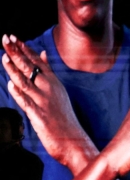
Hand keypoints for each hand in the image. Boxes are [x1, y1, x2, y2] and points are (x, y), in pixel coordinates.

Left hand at [2, 34, 96, 171]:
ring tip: (4, 57)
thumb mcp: (59, 90)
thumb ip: (48, 72)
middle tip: (6, 39)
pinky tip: (12, 85)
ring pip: (27, 83)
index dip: (24, 49)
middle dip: (17, 53)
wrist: (74, 141)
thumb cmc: (64, 117)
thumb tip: (42, 54)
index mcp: (54, 83)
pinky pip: (28, 103)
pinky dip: (19, 94)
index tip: (13, 38)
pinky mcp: (40, 116)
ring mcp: (45, 102)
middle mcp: (50, 90)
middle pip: (31, 68)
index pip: (37, 62)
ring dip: (14, 70)